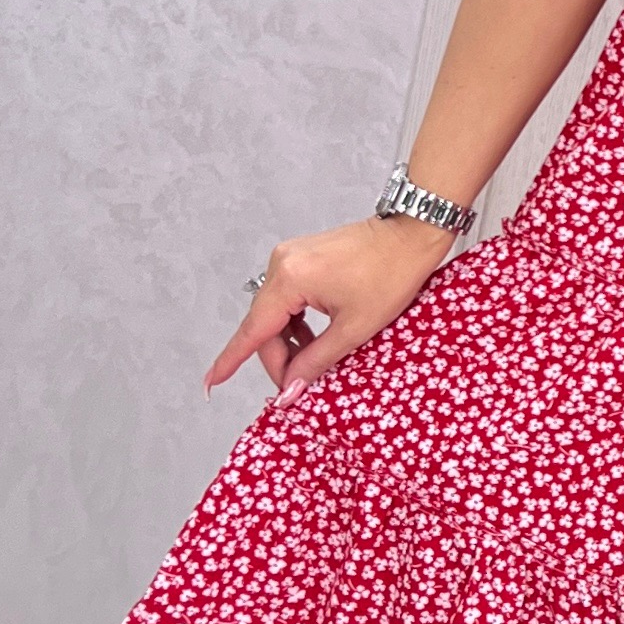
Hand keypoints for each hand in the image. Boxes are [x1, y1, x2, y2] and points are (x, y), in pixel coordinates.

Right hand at [209, 216, 457, 402]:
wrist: (411, 234)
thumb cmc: (391, 275)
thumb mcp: (354, 328)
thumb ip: (316, 360)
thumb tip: (290, 387)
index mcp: (290, 280)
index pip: (253, 331)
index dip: (231, 360)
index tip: (211, 382)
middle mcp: (281, 264)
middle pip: (264, 325)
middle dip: (279, 359)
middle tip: (295, 388)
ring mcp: (289, 257)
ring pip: (276, 313)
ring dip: (289, 342)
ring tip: (311, 364)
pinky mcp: (301, 257)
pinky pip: (288, 298)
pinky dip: (296, 322)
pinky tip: (313, 339)